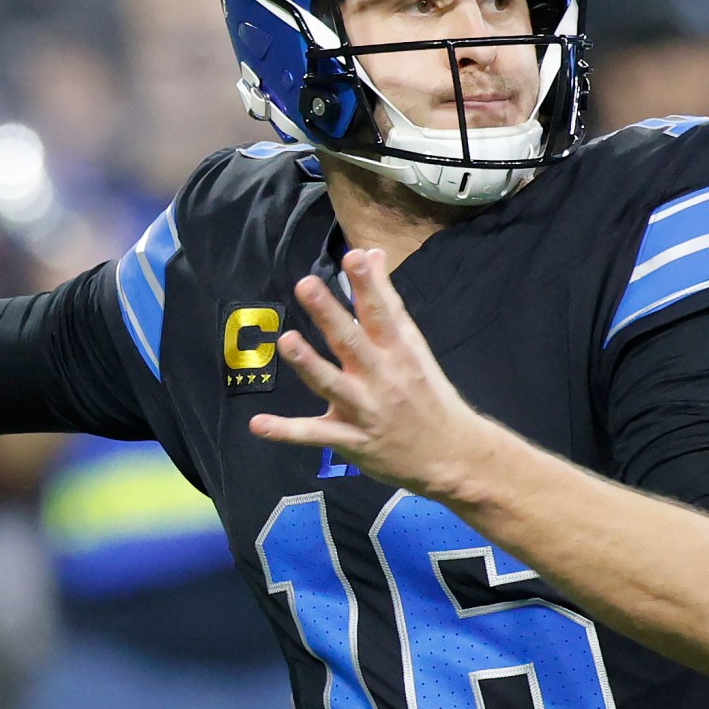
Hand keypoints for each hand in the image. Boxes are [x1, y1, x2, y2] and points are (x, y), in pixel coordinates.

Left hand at [248, 249, 505, 499]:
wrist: (450, 454)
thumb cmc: (428, 393)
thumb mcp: (413, 346)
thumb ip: (387, 301)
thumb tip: (372, 254)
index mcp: (400, 352)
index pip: (382, 313)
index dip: (367, 284)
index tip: (353, 256)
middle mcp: (382, 378)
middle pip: (352, 342)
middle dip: (329, 314)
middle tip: (306, 285)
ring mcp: (365, 411)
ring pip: (332, 385)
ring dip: (309, 364)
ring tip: (287, 341)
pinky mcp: (352, 441)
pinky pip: (315, 435)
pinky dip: (286, 431)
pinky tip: (258, 424)